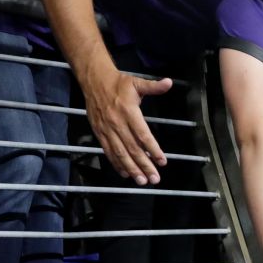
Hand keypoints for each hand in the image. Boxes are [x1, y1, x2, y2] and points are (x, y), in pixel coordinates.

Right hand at [84, 66, 172, 182]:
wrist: (93, 81)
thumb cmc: (118, 83)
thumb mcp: (137, 82)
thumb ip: (153, 87)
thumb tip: (169, 83)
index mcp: (128, 111)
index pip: (143, 135)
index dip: (153, 149)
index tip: (162, 161)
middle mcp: (117, 123)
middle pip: (132, 148)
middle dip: (144, 165)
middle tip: (154, 179)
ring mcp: (107, 130)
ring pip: (120, 153)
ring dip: (131, 169)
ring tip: (142, 181)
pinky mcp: (99, 133)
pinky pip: (108, 151)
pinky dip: (117, 164)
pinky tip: (125, 173)